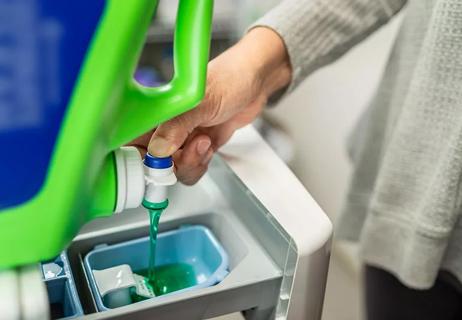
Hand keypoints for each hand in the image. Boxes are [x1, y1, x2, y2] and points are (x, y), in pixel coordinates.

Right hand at [130, 27, 290, 184]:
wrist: (257, 81)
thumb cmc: (229, 78)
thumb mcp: (201, 101)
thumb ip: (177, 125)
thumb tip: (158, 150)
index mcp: (155, 110)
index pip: (130, 139)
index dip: (134, 158)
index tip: (148, 167)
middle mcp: (164, 126)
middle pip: (150, 162)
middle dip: (169, 166)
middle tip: (186, 153)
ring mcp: (181, 138)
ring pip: (172, 169)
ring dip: (190, 163)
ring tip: (204, 142)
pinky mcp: (198, 146)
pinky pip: (191, 167)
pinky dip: (200, 164)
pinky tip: (209, 145)